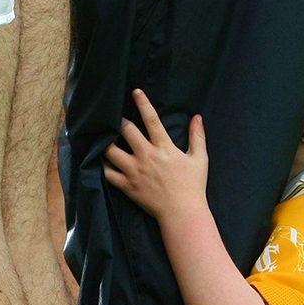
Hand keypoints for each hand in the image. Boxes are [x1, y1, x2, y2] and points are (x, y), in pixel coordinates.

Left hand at [105, 89, 208, 218]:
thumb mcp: (199, 159)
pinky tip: (104, 161)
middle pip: (126, 130)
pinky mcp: (127, 186)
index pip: (151, 120)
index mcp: (164, 148)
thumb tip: (197, 117)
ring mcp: (134, 171)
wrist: (182, 213)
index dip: (143, 103)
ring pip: (111, 151)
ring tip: (105, 138)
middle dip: (119, 121)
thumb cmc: (192, 186)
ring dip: (107, 142)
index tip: (135, 92)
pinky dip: (104, 166)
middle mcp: (146, 156)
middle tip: (115, 117)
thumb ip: (198, 136)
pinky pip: (108, 173)